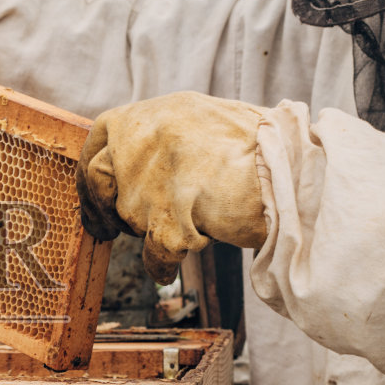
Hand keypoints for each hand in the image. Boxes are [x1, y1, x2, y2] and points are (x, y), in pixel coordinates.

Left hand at [77, 91, 268, 282]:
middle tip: (106, 227)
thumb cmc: (266, 149)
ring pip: (128, 215)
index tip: (93, 186)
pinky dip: (161, 266)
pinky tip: (169, 270)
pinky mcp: (165, 223)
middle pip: (99, 177)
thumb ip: (176, 134)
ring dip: (143, 230)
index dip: (93, 164)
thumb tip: (159, 157)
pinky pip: (153, 254)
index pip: (104, 133)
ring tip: (172, 232)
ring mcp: (150, 184)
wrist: (291, 172)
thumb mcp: (213, 119)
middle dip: (99, 205)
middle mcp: (144, 144)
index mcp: (156, 113)